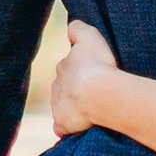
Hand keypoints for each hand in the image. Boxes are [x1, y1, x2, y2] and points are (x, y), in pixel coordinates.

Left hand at [49, 19, 117, 138]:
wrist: (99, 94)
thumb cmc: (98, 65)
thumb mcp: (90, 37)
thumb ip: (78, 29)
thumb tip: (71, 27)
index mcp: (63, 67)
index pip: (68, 68)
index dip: (81, 71)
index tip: (94, 74)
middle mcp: (56, 87)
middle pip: (64, 88)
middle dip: (75, 90)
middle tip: (96, 93)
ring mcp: (58, 107)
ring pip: (64, 107)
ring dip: (74, 108)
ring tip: (94, 110)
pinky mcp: (62, 125)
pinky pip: (62, 128)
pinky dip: (69, 127)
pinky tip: (80, 127)